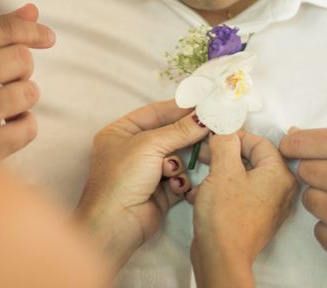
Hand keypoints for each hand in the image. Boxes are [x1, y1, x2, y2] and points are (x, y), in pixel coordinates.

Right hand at [0, 4, 54, 159]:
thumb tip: (33, 10)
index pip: (2, 28)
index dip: (32, 30)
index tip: (48, 38)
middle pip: (21, 58)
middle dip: (21, 69)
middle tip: (3, 81)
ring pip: (28, 92)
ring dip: (23, 99)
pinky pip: (28, 128)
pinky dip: (24, 127)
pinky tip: (2, 128)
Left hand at [74, 100, 208, 269]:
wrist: (116, 223)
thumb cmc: (123, 176)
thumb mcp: (150, 145)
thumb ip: (179, 130)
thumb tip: (203, 118)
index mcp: (121, 131)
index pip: (155, 112)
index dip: (178, 108)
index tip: (203, 103)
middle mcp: (133, 149)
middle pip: (169, 135)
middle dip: (185, 136)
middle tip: (210, 130)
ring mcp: (147, 170)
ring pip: (177, 156)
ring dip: (178, 163)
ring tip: (172, 170)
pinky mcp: (160, 190)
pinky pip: (179, 177)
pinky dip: (179, 180)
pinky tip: (174, 187)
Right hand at [188, 132, 296, 287]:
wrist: (221, 258)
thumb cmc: (226, 215)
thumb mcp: (223, 170)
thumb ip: (225, 143)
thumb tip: (224, 129)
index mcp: (279, 174)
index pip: (260, 141)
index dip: (235, 135)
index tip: (215, 134)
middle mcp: (280, 189)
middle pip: (253, 157)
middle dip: (226, 153)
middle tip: (205, 151)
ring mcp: (268, 205)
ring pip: (244, 175)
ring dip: (220, 170)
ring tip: (200, 172)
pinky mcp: (254, 217)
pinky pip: (240, 192)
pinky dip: (223, 187)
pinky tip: (202, 192)